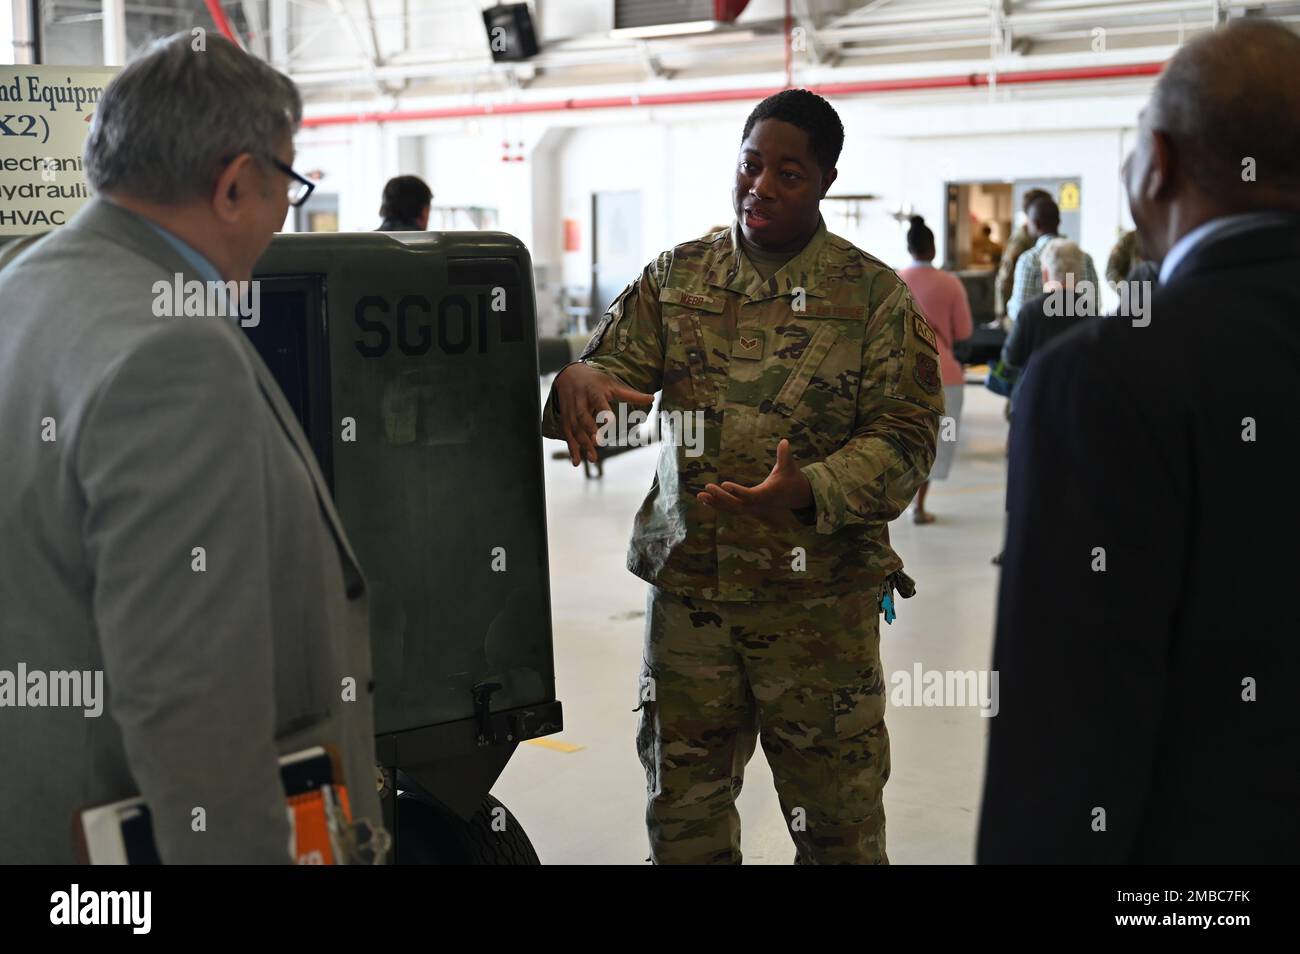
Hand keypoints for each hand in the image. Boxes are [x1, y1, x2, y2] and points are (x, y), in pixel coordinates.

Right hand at [554, 363, 654, 465]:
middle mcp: (580, 401)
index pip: (598, 401)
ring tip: (593, 458)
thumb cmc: (596, 382)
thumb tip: (652, 398)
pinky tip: (577, 462)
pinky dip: (572, 449)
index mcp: (593, 391)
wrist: (569, 375)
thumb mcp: (613, 384)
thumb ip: (631, 395)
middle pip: (582, 416)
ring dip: (582, 444)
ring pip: (575, 428)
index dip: (603, 410)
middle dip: (589, 429)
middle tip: (598, 442)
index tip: (609, 421)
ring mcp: (571, 411)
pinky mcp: (565, 420)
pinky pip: (568, 435)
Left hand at [698, 439, 812, 516]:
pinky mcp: (748, 509)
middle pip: (737, 505)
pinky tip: (705, 500)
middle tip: (707, 487)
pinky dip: (718, 506)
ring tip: (700, 495)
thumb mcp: (789, 466)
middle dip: (721, 497)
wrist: (797, 496)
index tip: (724, 484)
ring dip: (715, 503)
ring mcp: (753, 509)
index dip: (737, 491)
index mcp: (767, 494)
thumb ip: (785, 455)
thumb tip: (784, 441)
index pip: (751, 495)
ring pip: (731, 509)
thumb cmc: (791, 478)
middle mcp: (759, 504)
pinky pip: (731, 510)